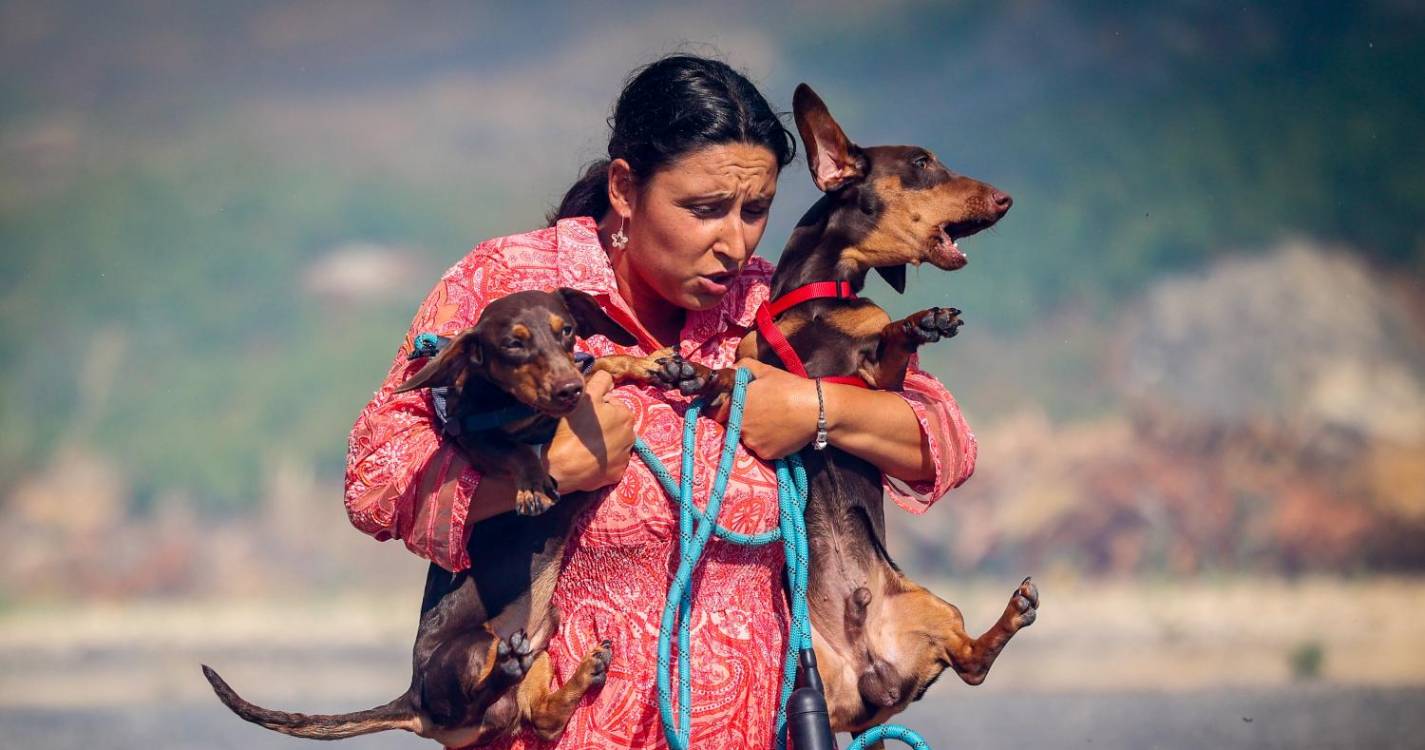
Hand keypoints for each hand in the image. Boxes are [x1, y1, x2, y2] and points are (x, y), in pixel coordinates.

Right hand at [545, 371, 634, 492]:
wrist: (565, 466)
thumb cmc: (576, 429)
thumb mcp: (586, 396)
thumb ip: (601, 381)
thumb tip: (609, 378)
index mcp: (626, 416)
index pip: (612, 404)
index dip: (598, 407)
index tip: (585, 414)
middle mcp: (631, 436)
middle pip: (615, 424)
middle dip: (603, 425)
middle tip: (584, 430)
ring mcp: (625, 457)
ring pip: (614, 443)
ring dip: (604, 442)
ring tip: (585, 445)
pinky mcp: (617, 473)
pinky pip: (611, 463)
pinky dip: (603, 461)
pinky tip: (590, 459)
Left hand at [726, 358, 818, 459]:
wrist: (815, 410)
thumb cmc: (789, 387)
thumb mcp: (765, 370)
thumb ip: (743, 366)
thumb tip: (732, 370)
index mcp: (737, 405)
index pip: (721, 412)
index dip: (731, 409)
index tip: (742, 407)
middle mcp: (740, 426)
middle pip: (736, 426)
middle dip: (746, 421)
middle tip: (764, 413)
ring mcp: (753, 442)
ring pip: (750, 439)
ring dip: (757, 433)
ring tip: (775, 423)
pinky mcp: (766, 454)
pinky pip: (763, 449)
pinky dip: (769, 444)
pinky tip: (781, 434)